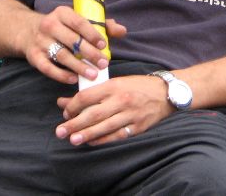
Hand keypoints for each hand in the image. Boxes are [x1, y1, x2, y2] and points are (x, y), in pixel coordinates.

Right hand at [21, 5, 126, 84]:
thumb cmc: (62, 27)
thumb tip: (122, 31)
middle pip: (72, 40)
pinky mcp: (33, 56)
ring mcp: (40, 41)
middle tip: (103, 64)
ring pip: (61, 55)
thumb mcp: (78, 20)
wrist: (28, 31)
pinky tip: (74, 79)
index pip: (79, 22)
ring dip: (79, 66)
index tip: (104, 45)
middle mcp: (49, 24)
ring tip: (93, 75)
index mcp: (62, 13)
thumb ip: (102, 25)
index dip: (92, 34)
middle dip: (89, 53)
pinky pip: (47, 68)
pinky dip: (61, 75)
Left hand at [55, 74, 171, 145]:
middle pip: (93, 114)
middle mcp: (121, 100)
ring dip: (87, 134)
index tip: (66, 113)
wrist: (165, 92)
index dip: (73, 106)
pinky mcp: (138, 127)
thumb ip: (92, 93)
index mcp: (114, 86)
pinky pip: (117, 135)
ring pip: (104, 127)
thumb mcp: (115, 83)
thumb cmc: (137, 85)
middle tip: (60, 132)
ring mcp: (130, 114)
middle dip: (74, 124)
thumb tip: (65, 102)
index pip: (87, 96)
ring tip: (73, 140)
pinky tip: (92, 142)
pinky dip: (103, 139)